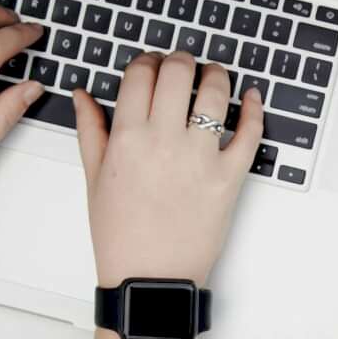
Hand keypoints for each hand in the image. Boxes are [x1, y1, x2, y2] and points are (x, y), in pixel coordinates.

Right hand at [74, 51, 263, 338]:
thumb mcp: (94, 179)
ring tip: (214, 76)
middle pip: (178, 72)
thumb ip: (90, 130)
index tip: (152, 65)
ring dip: (217, 74)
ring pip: (215, 93)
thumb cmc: (120, 235)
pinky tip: (251, 97)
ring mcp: (200, 158)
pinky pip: (250, 133)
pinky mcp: (230, 178)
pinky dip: (254, 109)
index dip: (148, 61)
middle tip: (183, 65)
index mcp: (127, 137)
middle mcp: (164, 141)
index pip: (141, 73)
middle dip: (181, 60)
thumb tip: (84, 95)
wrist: (150, 278)